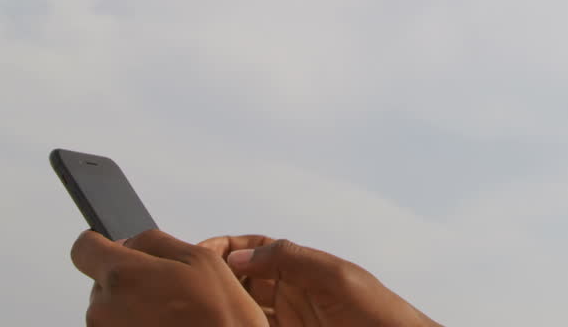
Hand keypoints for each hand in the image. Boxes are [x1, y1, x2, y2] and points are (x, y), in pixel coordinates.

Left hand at [70, 229, 268, 326]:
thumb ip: (155, 241)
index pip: (84, 248)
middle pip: (103, 279)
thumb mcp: (201, 259)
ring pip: (111, 307)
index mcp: (123, 275)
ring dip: (134, 306)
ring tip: (171, 315)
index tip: (111, 246)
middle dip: (129, 278)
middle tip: (166, 289)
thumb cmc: (218, 319)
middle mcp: (104, 308)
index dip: (99, 243)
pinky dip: (137, 325)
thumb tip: (131, 241)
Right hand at [199, 234, 441, 326]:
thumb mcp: (336, 276)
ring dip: (221, 307)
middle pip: (242, 279)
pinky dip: (236, 326)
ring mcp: (289, 320)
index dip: (226, 248)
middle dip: (215, 279)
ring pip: (243, 309)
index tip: (198, 254)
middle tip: (187, 286)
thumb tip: (241, 256)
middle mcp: (292, 291)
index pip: (255, 250)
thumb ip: (291, 259)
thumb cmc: (379, 312)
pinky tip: (221, 325)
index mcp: (302, 267)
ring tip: (195, 310)